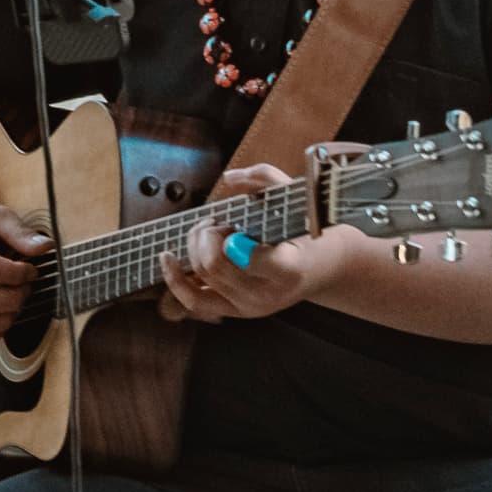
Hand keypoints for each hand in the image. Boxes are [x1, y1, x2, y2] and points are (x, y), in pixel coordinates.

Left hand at [158, 163, 329, 322]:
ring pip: (202, 275)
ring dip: (196, 245)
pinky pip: (194, 301)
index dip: (228, 239)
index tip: (232, 227)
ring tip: (212, 231)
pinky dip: (175, 279)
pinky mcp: (235, 312)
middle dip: (207, 235)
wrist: (324, 267)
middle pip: (215, 264)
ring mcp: (250, 307)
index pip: (247, 258)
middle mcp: (268, 294)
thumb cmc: (308, 229)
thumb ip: (266, 178)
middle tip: (220, 223)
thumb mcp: (298, 198)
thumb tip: (228, 178)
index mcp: (289, 268)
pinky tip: (167, 258)